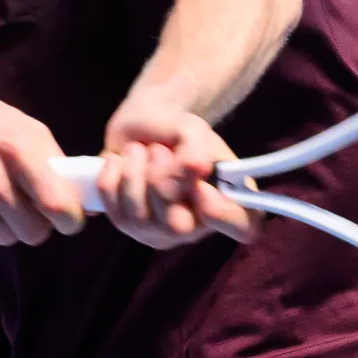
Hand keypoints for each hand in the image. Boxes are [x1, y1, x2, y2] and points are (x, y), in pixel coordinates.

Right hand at [0, 77, 86, 247]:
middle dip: (36, 222)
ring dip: (6, 224)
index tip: (68, 217)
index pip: (57, 207)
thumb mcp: (23, 126)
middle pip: (33, 233)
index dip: (70, 219)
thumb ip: (54, 164)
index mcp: (16, 148)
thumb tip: (83, 206)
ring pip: (5, 238)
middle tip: (27, 204)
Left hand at [98, 91, 260, 249]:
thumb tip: (195, 168)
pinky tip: (120, 161)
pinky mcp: (129, 226)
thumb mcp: (192, 129)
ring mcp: (161, 232)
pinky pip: (114, 209)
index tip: (201, 184)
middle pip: (177, 226)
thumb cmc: (177, 130)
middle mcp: (198, 226)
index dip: (223, 213)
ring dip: (134, 172)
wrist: (143, 124)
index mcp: (229, 202)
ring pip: (139, 217)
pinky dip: (113, 176)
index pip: (244, 228)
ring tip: (139, 150)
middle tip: (158, 150)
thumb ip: (196, 148)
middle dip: (161, 180)